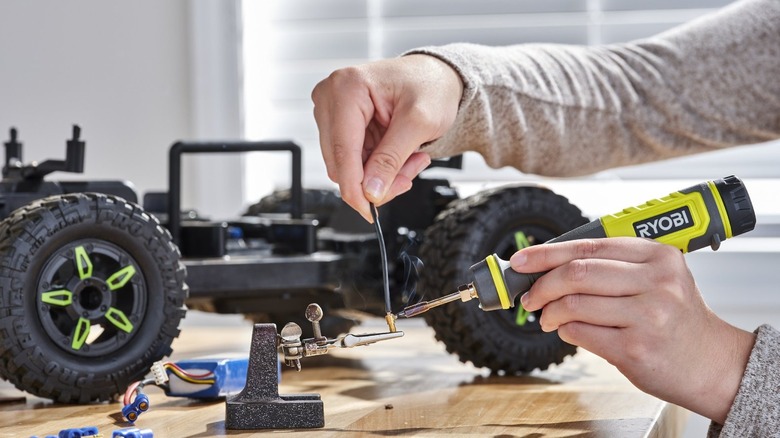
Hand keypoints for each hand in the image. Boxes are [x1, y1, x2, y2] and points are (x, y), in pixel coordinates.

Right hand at [311, 54, 462, 221]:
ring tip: (411, 160)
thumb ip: (392, 158)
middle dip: (376, 179)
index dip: (355, 187)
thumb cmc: (431, 86)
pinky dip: (378, 167)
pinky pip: (353, 161)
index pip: (342, 150)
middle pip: (340, 163)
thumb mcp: (419, 123)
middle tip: (409, 175)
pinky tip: (400, 156)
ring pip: (346, 167)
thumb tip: (371, 191)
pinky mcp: (340, 124)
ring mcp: (333, 111)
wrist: (435, 76)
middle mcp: (331, 97)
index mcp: (347, 88)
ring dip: (380, 174)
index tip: (369, 211)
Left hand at [511, 238, 755, 423]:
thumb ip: (612, 266)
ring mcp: (647, 316)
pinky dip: (565, 330)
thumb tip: (549, 264)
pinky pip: (580, 332)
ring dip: (550, 312)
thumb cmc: (676, 319)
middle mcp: (657, 282)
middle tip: (529, 296)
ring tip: (548, 317)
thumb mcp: (658, 278)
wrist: (712, 363)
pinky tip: (569, 330)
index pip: (588, 246)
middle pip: (576, 273)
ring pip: (573, 304)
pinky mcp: (635, 348)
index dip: (546, 253)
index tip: (522, 261)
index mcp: (659, 256)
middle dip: (542, 285)